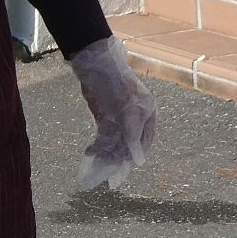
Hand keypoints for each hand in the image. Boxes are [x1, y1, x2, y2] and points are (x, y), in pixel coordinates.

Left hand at [66, 38, 156, 192]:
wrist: (93, 62)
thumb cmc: (114, 80)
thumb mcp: (126, 107)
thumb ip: (132, 133)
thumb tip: (137, 161)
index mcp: (147, 113)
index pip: (145, 141)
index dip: (135, 156)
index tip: (124, 171)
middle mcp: (135, 117)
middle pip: (128, 144)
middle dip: (118, 158)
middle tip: (107, 175)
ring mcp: (119, 117)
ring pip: (114, 142)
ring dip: (105, 154)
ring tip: (95, 165)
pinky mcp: (104, 117)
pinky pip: (103, 136)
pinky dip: (97, 146)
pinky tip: (89, 152)